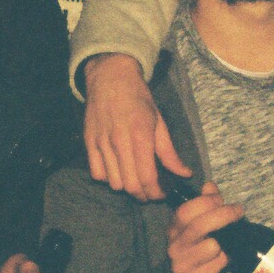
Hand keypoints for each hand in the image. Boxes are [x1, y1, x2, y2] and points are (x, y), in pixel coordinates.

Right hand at [83, 53, 191, 200]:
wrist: (110, 77)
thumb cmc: (138, 98)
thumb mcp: (159, 122)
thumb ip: (169, 152)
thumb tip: (184, 174)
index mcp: (141, 135)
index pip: (147, 177)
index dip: (156, 192)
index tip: (162, 193)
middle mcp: (119, 141)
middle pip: (130, 185)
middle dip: (143, 195)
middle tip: (151, 192)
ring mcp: (101, 143)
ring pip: (113, 182)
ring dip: (126, 187)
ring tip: (134, 181)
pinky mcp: (89, 142)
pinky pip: (96, 173)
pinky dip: (108, 178)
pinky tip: (117, 171)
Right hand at [167, 183, 242, 272]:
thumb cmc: (195, 252)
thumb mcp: (195, 228)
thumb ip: (202, 206)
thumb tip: (210, 186)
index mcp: (174, 229)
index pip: (186, 210)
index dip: (207, 201)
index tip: (223, 200)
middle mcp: (175, 245)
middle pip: (200, 225)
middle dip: (223, 215)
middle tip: (238, 211)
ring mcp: (183, 263)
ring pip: (212, 246)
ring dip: (225, 244)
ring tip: (225, 246)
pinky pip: (219, 264)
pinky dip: (226, 260)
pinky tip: (224, 260)